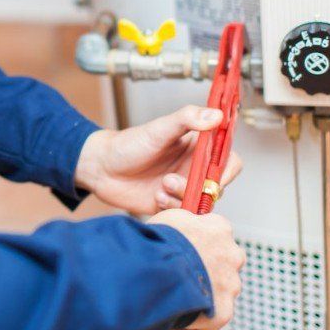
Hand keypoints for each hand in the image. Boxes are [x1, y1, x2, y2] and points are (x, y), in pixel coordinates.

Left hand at [73, 106, 242, 215]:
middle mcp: (193, 168)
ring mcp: (183, 187)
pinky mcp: (171, 205)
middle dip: (200, 188)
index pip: (228, 160)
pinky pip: (184, 214)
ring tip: (161, 186)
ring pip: (201, 202)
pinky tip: (155, 197)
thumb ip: (187, 119)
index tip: (212, 174)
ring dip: (183, 197)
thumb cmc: (128, 144)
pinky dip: (173, 208)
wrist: (101, 168)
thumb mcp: (158, 128)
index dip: (226, 169)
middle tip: (174, 181)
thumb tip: (216, 115)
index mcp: (196, 147)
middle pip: (217, 185)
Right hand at [148, 208, 245, 329]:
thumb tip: (185, 225)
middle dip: (205, 270)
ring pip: (218, 292)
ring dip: (201, 296)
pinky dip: (193, 326)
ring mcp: (231, 284)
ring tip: (174, 301)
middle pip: (222, 264)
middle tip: (180, 275)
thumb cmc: (162, 239)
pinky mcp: (224, 312)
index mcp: (220, 228)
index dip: (199, 242)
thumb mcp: (172, 217)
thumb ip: (186, 221)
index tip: (186, 248)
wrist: (162, 267)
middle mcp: (232, 254)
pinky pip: (209, 322)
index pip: (216, 233)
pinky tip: (173, 326)